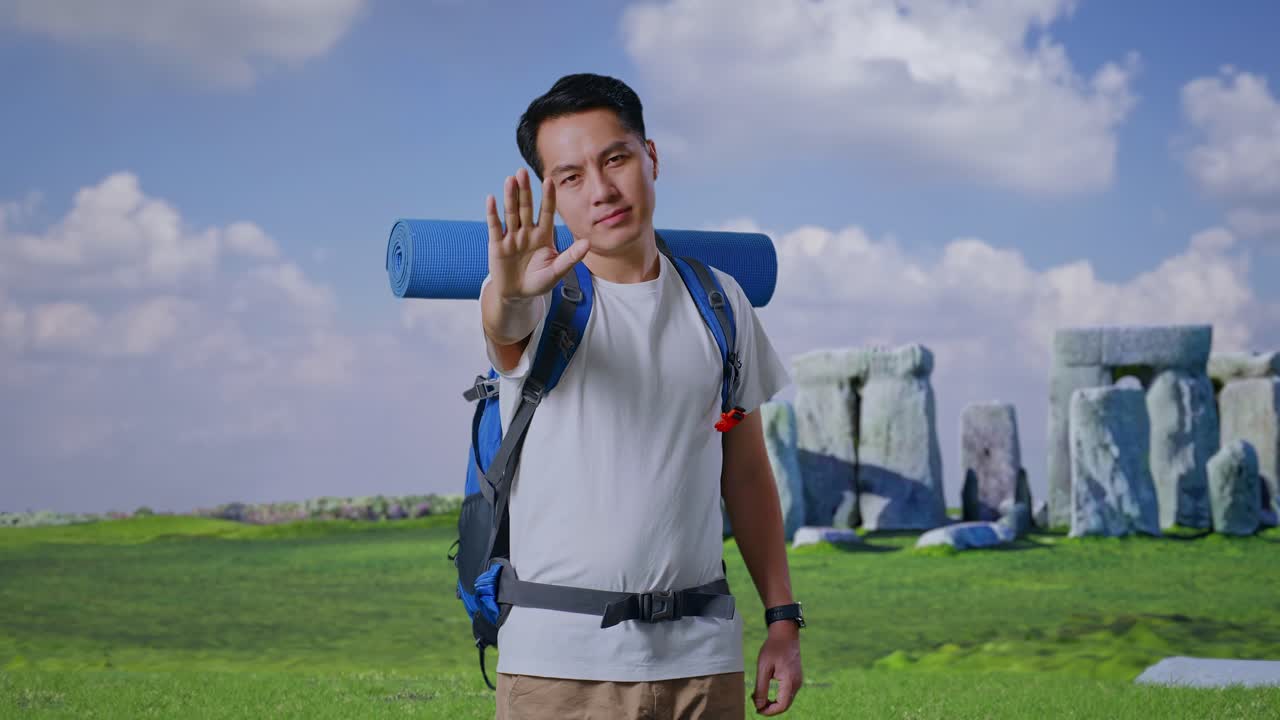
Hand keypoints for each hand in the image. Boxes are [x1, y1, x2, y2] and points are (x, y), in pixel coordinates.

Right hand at [485, 167, 589, 301]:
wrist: (518, 295)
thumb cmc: (539, 281)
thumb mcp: (557, 270)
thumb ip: (571, 257)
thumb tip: (588, 243)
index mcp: (543, 235)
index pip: (546, 212)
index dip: (547, 197)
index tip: (549, 180)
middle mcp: (527, 231)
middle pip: (525, 208)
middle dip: (525, 191)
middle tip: (523, 172)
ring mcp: (511, 236)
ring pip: (511, 213)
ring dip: (509, 197)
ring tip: (509, 180)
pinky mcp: (497, 245)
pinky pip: (494, 226)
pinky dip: (492, 213)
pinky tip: (491, 199)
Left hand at [752, 622, 801, 714]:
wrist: (785, 633)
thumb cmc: (773, 648)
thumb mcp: (763, 668)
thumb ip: (761, 688)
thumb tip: (759, 706)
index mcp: (790, 681)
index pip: (782, 706)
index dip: (769, 711)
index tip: (757, 710)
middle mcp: (797, 683)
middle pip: (785, 705)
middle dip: (770, 708)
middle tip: (756, 705)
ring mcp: (798, 681)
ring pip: (786, 700)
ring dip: (774, 703)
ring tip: (759, 698)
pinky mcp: (795, 678)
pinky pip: (788, 693)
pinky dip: (778, 697)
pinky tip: (767, 692)